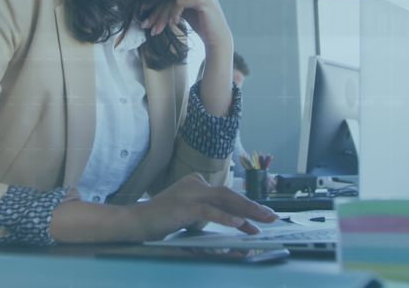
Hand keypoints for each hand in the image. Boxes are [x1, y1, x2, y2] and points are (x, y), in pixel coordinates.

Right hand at [128, 173, 276, 240]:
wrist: (137, 222)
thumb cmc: (162, 220)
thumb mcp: (191, 215)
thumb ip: (210, 214)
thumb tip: (238, 222)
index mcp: (196, 183)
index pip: (227, 195)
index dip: (246, 208)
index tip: (261, 219)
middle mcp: (195, 184)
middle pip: (229, 194)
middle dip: (252, 206)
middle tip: (271, 217)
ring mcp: (189, 194)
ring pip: (224, 199)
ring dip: (246, 210)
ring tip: (262, 219)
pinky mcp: (184, 207)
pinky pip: (209, 211)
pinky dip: (226, 217)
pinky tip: (240, 223)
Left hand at [141, 0, 231, 48]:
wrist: (216, 36)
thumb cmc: (198, 20)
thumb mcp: (181, 7)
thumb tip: (144, 2)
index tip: (142, 10)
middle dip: (155, 10)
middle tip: (145, 24)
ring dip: (161, 16)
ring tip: (155, 29)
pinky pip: (179, 3)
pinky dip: (174, 14)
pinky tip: (175, 23)